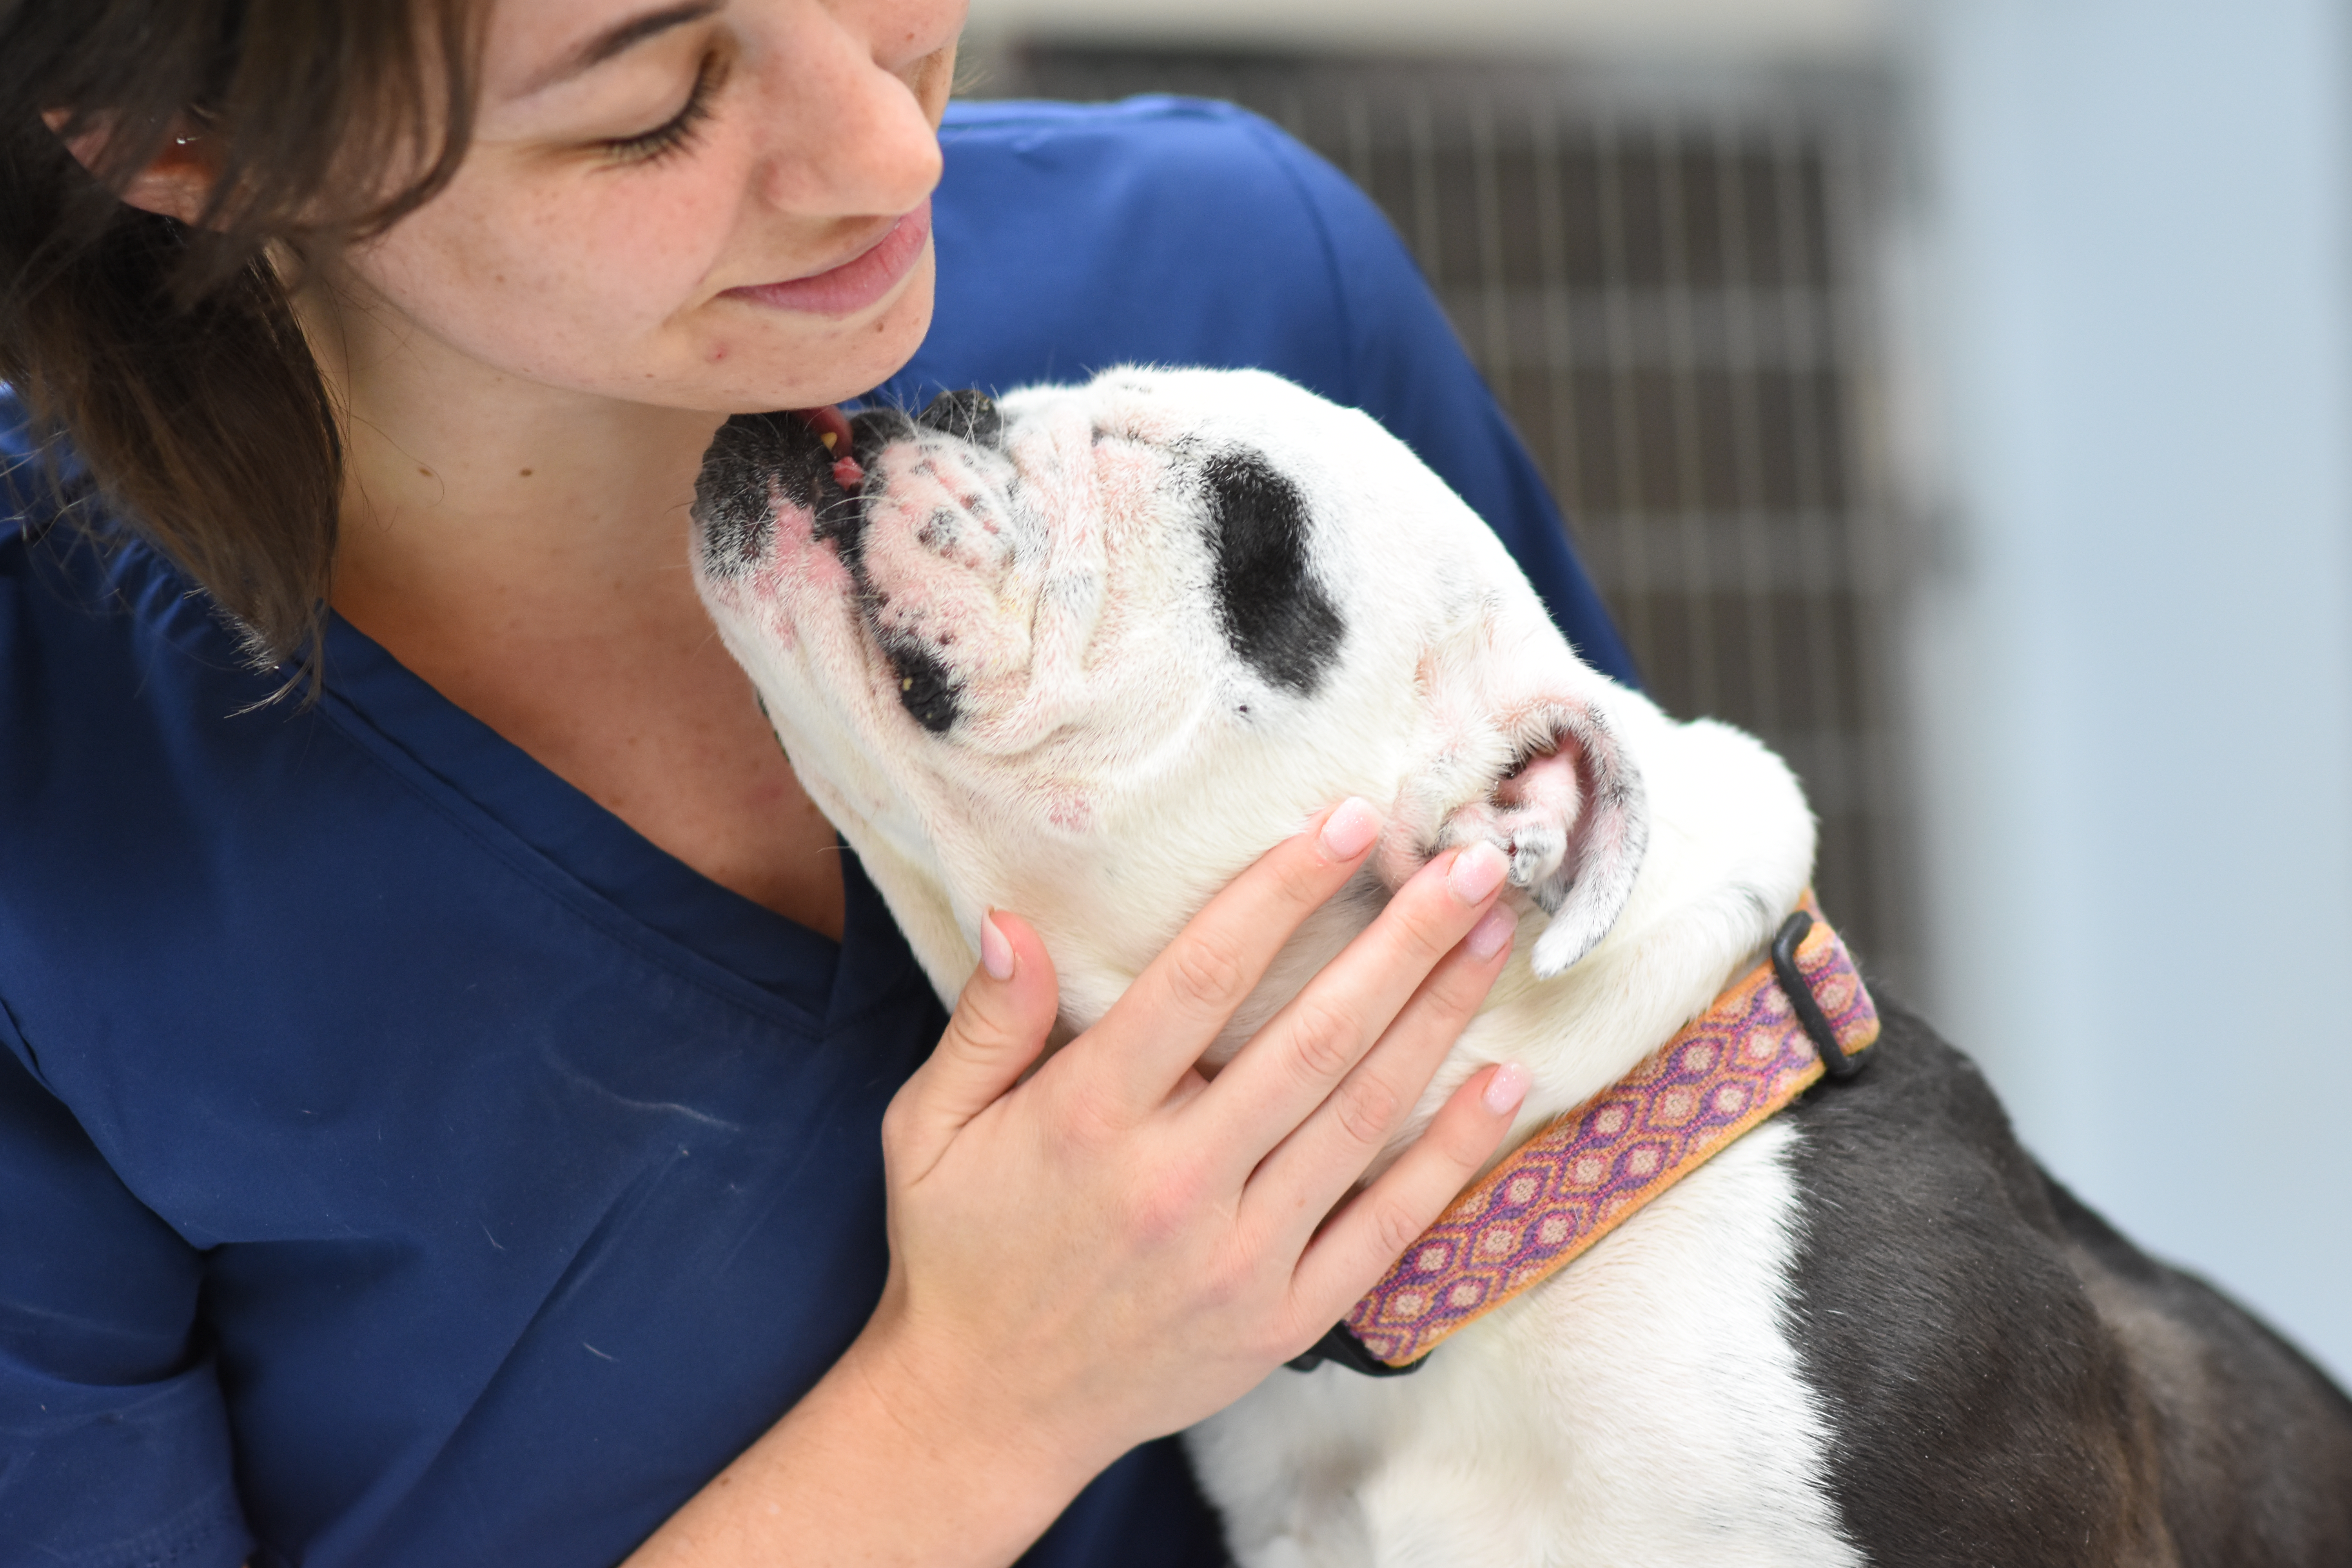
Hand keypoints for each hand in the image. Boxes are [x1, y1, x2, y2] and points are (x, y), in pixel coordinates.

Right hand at [854, 798, 1528, 1488]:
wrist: (983, 1412)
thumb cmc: (957, 1251)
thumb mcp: (930, 1127)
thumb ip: (984, 1024)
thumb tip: (1013, 918)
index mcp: (1089, 1120)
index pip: (1202, 979)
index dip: (1281, 891)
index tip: (1352, 823)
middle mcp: (1174, 1183)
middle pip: (1311, 1037)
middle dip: (1402, 940)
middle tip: (1474, 864)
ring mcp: (1237, 1257)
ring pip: (1360, 1117)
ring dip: (1437, 1019)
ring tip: (1493, 936)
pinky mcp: (1281, 1318)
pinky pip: (1384, 1227)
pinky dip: (1450, 1154)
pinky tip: (1503, 1081)